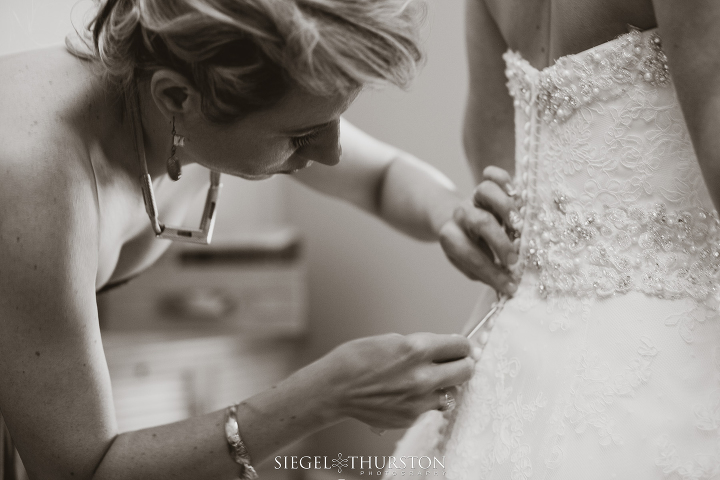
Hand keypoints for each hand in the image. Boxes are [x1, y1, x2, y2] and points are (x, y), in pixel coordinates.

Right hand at [303, 332, 475, 429]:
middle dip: (460, 364)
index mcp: (417, 349)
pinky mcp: (412, 417)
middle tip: (451, 362)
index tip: (458, 347)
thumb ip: (421, 346)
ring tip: (427, 380)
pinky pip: (434, 407)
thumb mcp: (392, 340)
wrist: (335, 389)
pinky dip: (429, 400)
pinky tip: (413, 393)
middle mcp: (423, 376)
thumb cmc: (357, 359)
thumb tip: (441, 350)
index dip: (460, 345)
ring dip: (445, 385)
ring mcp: (419, 400)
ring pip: (452, 391)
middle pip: (466, 370)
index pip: (460, 346)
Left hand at [438, 166, 519, 294]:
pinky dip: (504, 180)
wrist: (457, 224)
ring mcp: (474, 198)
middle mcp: (462, 215)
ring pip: (485, 191)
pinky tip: (516, 194)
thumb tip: (511, 284)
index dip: (489, 272)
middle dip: (499, 241)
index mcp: (452, 237)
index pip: (468, 254)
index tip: (509, 286)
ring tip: (520, 225)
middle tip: (515, 259)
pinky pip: (493, 175)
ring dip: (506, 208)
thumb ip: (487, 272)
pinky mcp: (487, 185)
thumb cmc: (470, 250)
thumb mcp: (472, 265)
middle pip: (479, 221)